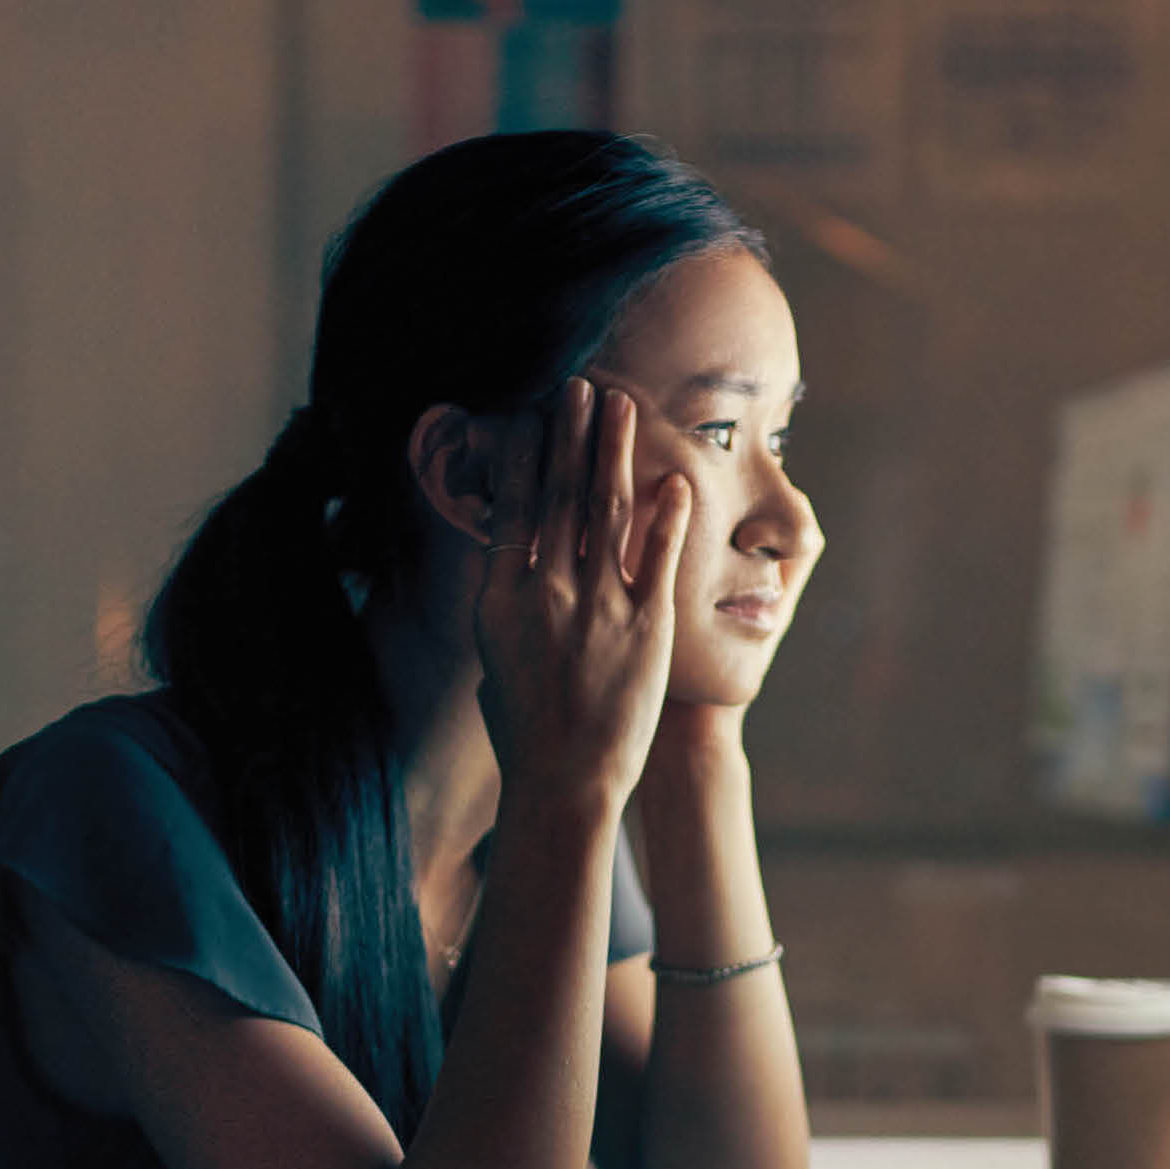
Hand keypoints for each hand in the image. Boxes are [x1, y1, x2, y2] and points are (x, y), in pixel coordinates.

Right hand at [475, 378, 692, 810]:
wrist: (566, 781)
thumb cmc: (523, 728)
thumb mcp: (494, 656)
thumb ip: (507, 604)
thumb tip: (510, 563)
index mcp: (500, 598)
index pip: (515, 506)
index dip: (527, 453)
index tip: (534, 413)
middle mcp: (547, 592)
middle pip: (561, 494)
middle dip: (572, 434)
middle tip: (582, 387)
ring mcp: (598, 607)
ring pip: (607, 510)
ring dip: (614, 452)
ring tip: (621, 408)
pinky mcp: (646, 627)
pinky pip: (659, 557)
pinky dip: (667, 513)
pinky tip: (674, 477)